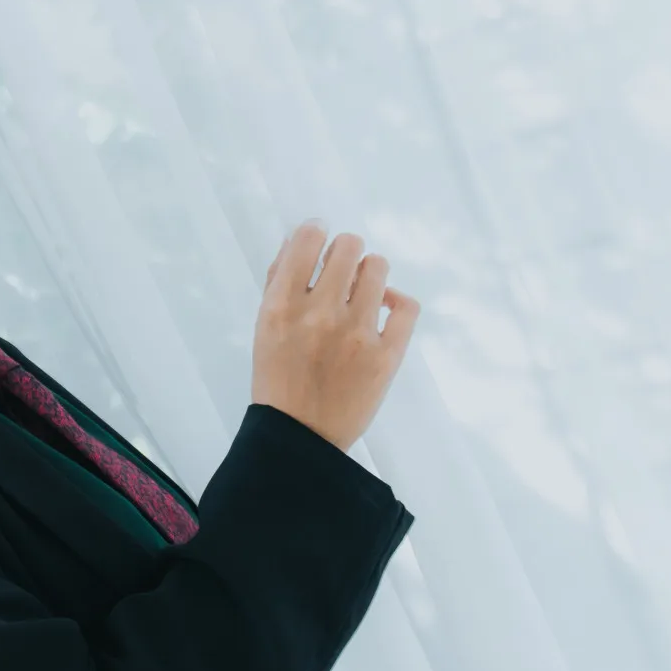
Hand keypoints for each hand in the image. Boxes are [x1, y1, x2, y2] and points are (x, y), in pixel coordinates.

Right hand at [250, 220, 419, 450]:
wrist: (300, 436)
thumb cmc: (278, 379)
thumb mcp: (264, 328)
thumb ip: (279, 282)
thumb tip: (298, 238)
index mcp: (281, 306)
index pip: (308, 239)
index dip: (316, 233)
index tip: (319, 241)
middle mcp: (319, 314)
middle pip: (348, 246)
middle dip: (344, 253)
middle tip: (342, 273)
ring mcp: (356, 334)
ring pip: (378, 268)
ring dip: (369, 274)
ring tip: (362, 293)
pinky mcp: (386, 356)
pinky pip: (407, 306)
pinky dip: (397, 302)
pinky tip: (385, 309)